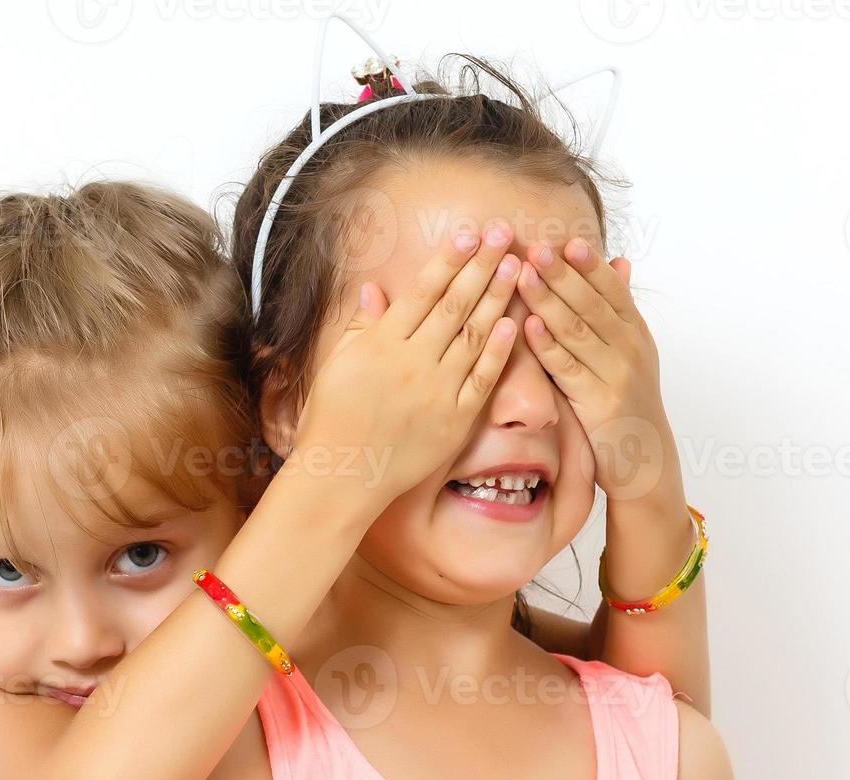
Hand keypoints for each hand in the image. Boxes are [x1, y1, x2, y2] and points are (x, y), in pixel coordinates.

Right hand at [290, 220, 521, 506]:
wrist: (344, 475)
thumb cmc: (332, 419)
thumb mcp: (336, 364)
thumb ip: (359, 325)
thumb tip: (373, 287)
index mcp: (381, 343)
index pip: (423, 292)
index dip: (449, 260)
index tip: (470, 233)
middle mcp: (413, 362)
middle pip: (455, 305)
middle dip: (482, 266)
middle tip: (505, 235)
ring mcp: (437, 391)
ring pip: (474, 336)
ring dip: (498, 299)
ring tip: (517, 267)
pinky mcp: (455, 421)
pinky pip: (482, 380)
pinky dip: (499, 352)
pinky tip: (514, 324)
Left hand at [516, 238, 679, 502]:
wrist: (645, 459)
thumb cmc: (627, 400)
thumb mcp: (633, 350)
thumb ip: (620, 308)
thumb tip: (620, 261)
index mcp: (636, 332)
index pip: (612, 290)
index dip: (589, 265)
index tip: (566, 240)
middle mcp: (630, 349)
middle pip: (593, 304)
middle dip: (563, 275)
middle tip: (536, 248)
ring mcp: (616, 376)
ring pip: (578, 331)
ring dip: (549, 301)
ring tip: (524, 275)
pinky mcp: (599, 404)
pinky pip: (568, 369)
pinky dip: (548, 345)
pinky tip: (528, 325)